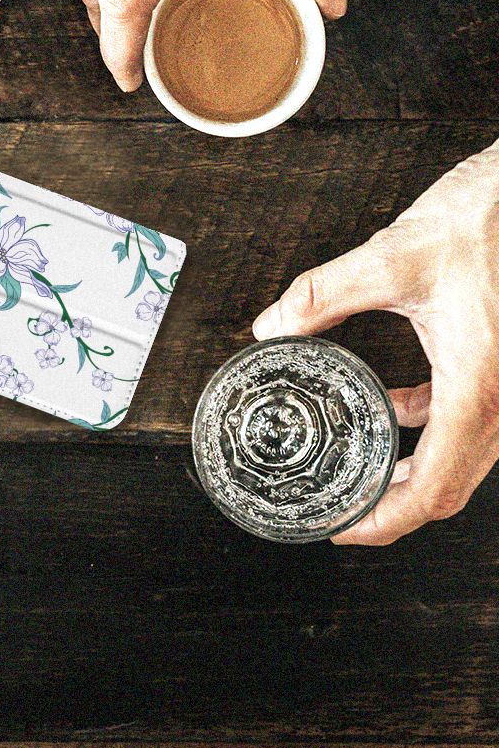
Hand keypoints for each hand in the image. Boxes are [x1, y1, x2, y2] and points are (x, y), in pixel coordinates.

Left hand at [253, 142, 498, 544]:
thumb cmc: (488, 218)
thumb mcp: (392, 257)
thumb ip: (321, 296)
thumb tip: (270, 326)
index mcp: (482, 385)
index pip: (436, 486)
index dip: (386, 520)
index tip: (343, 529)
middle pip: (451, 485)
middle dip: (394, 504)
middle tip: (342, 507)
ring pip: (463, 453)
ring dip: (411, 465)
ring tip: (360, 464)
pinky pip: (469, 415)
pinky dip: (428, 422)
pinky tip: (393, 404)